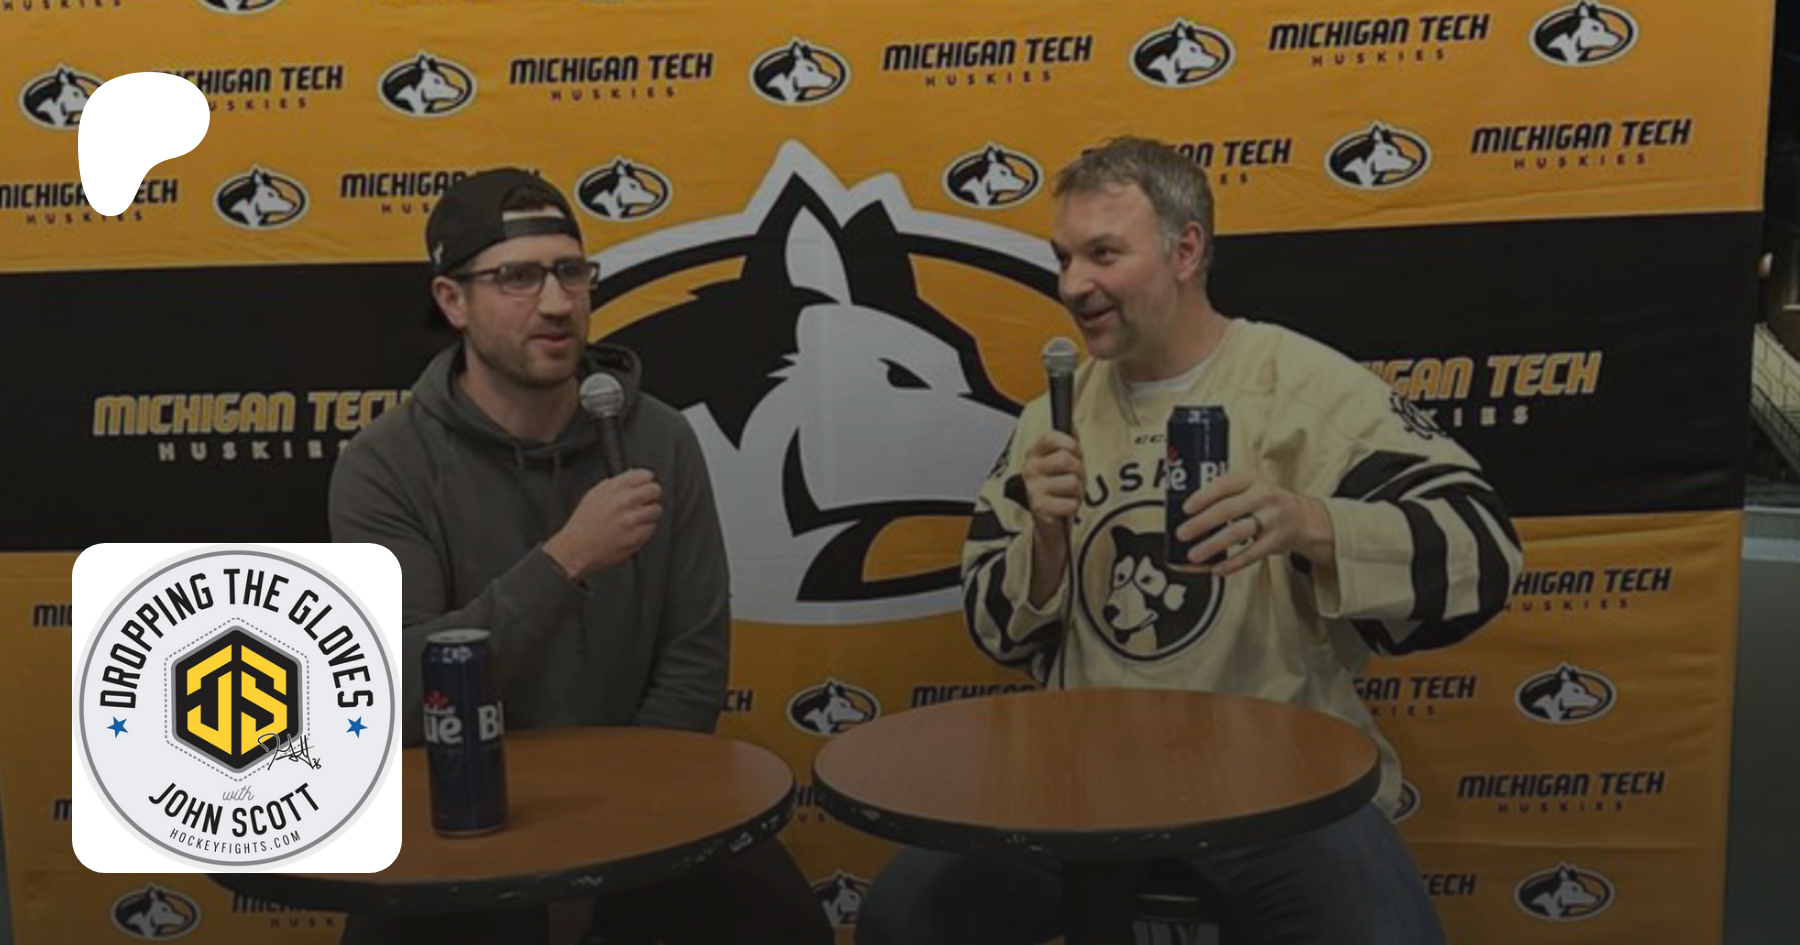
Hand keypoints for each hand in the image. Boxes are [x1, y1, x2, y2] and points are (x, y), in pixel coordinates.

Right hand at [544, 469, 662, 579]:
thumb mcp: (593, 495)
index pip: (643, 475)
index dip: (646, 479)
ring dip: (649, 513)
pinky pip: (652, 527)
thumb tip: (632, 475)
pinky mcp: (636, 536)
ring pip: (656, 509)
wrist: (576, 548)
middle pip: (654, 490)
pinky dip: (645, 528)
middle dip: (652, 494)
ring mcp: (631, 520)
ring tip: (636, 518)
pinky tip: (633, 530)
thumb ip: (614, 484)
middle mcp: (623, 502)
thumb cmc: (583, 524)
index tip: (646, 483)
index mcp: (612, 489)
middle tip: (646, 500)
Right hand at [1023, 431, 1083, 535]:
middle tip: (1075, 478)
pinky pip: (1069, 503)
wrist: (1048, 519)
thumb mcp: (1060, 463)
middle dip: (1078, 471)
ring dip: (1077, 491)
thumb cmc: (1057, 488)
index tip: (1075, 453)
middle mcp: (1031, 469)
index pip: (1050, 437)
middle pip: (1066, 459)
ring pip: (1072, 482)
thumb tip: (1076, 423)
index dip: (1069, 444)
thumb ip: (1066, 445)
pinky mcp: (1040, 507)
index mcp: (1035, 453)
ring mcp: (1034, 488)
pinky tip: (1065, 506)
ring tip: (1070, 494)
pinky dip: (1072, 507)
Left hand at [1173, 472, 1334, 576]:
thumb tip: (1188, 513)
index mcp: (1251, 480)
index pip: (1224, 484)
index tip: (1186, 508)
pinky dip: (1233, 563)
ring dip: (1213, 545)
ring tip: (1194, 554)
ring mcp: (1271, 519)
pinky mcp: (1276, 540)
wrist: (1304, 517)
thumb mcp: (1249, 487)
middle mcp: (1263, 497)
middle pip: (1227, 509)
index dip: (1203, 496)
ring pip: (1238, 532)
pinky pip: (1252, 554)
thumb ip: (1224, 495)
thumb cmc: (1267, 502)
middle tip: (1182, 533)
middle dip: (1201, 523)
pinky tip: (1217, 568)